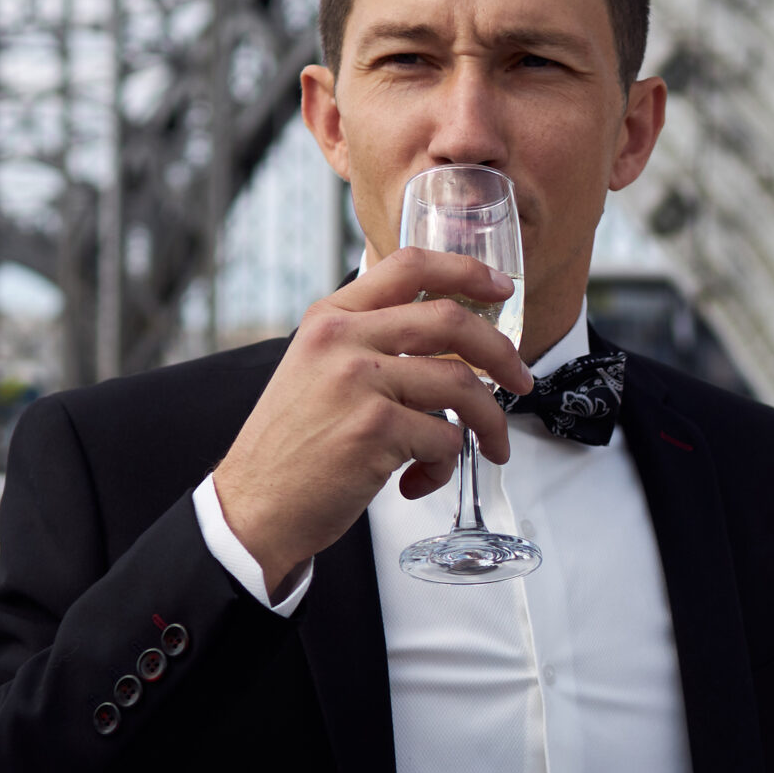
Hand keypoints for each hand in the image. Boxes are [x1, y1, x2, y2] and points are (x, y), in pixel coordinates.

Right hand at [211, 252, 534, 595]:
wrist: (253, 507)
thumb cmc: (292, 446)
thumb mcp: (316, 370)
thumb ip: (367, 344)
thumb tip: (446, 340)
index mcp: (330, 318)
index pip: (408, 265)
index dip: (467, 270)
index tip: (503, 288)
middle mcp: (343, 340)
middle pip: (451, 321)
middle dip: (501, 353)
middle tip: (520, 379)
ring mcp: (359, 383)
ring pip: (461, 385)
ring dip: (489, 422)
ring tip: (490, 447)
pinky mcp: (376, 430)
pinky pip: (445, 440)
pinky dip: (444, 468)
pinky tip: (419, 481)